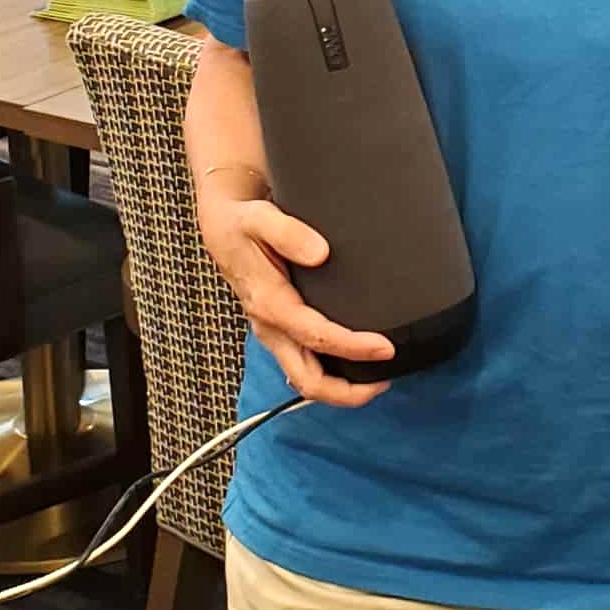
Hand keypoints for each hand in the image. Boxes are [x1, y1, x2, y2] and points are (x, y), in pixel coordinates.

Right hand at [200, 192, 394, 405]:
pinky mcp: (279, 330)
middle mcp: (271, 327)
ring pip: (306, 379)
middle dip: (347, 392)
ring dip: (341, 388)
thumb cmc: (244, 224)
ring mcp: (274, 333)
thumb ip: (288, 233)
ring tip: (378, 377)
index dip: (353, 348)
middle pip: (308, 381)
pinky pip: (304, 365)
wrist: (223, 228)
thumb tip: (320, 254)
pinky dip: (330, 372)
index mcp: (269, 304)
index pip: (316, 337)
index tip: (385, 348)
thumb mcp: (260, 218)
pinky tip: (354, 362)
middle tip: (386, 380)